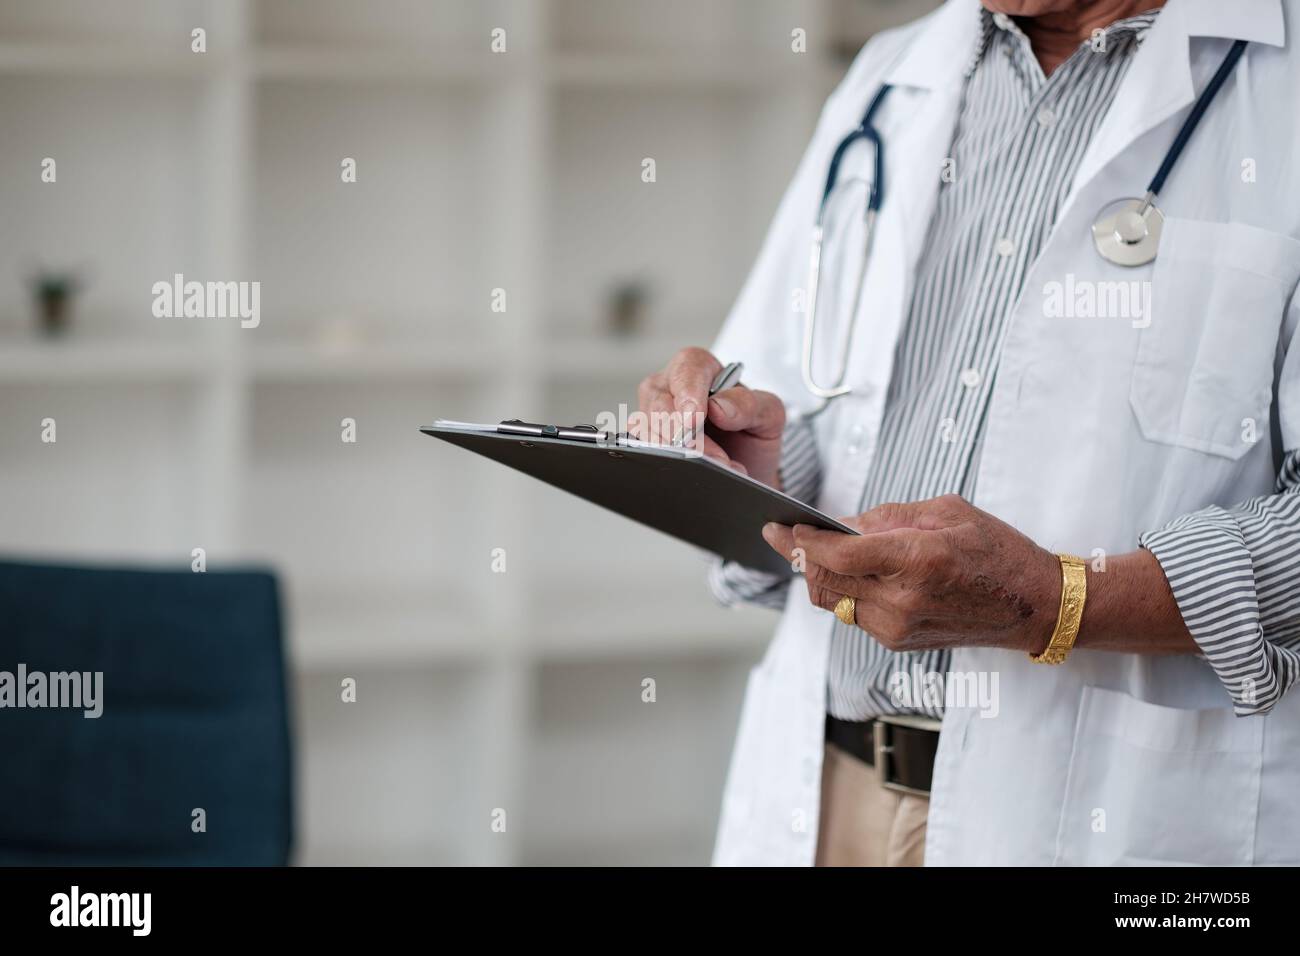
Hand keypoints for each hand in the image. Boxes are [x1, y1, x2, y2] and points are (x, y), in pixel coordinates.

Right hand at [636, 347, 785, 486]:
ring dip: (677, 453)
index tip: (694, 419)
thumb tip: (719, 406)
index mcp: (701, 369)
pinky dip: (666, 463)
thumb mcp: (768, 415)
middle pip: (659, 401)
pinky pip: (642, 450)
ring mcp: (653, 415)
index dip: (688, 393)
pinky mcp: (646, 442)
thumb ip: (750, 405)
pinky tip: (692, 474)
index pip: (687, 369)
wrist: (746, 469)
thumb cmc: (752, 433)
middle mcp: (671, 388)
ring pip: (645, 427)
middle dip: (685, 434)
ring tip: (716, 468)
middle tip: (715, 458)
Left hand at [761, 494, 1061, 653]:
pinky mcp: (897, 642)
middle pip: (825, 581)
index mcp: (916, 560)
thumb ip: (888, 517)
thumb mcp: (947, 512)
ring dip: (819, 575)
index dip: (803, 541)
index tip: (782, 526)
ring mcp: (897, 627)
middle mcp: (902, 599)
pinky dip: (843, 592)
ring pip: (833, 601)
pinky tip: (848, 573)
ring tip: (811, 550)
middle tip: (780, 536)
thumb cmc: (998, 551)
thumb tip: (843, 524)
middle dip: (797, 557)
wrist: (1033, 606)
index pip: (838, 555)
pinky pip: (854, 614)